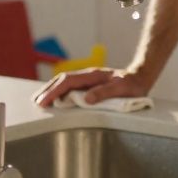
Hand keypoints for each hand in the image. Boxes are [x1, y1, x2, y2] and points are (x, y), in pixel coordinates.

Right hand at [33, 67, 151, 107]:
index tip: (44, 101)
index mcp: (92, 75)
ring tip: (40, 101)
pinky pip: (71, 87)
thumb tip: (86, 99)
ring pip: (65, 83)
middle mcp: (88, 76)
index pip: (68, 82)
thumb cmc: (133, 85)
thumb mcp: (121, 89)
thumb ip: (105, 93)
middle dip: (48, 90)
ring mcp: (88, 80)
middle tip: (36, 102)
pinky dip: (60, 92)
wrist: (141, 78)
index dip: (54, 92)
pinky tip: (56, 100)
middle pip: (62, 80)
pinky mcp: (90, 85)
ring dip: (52, 90)